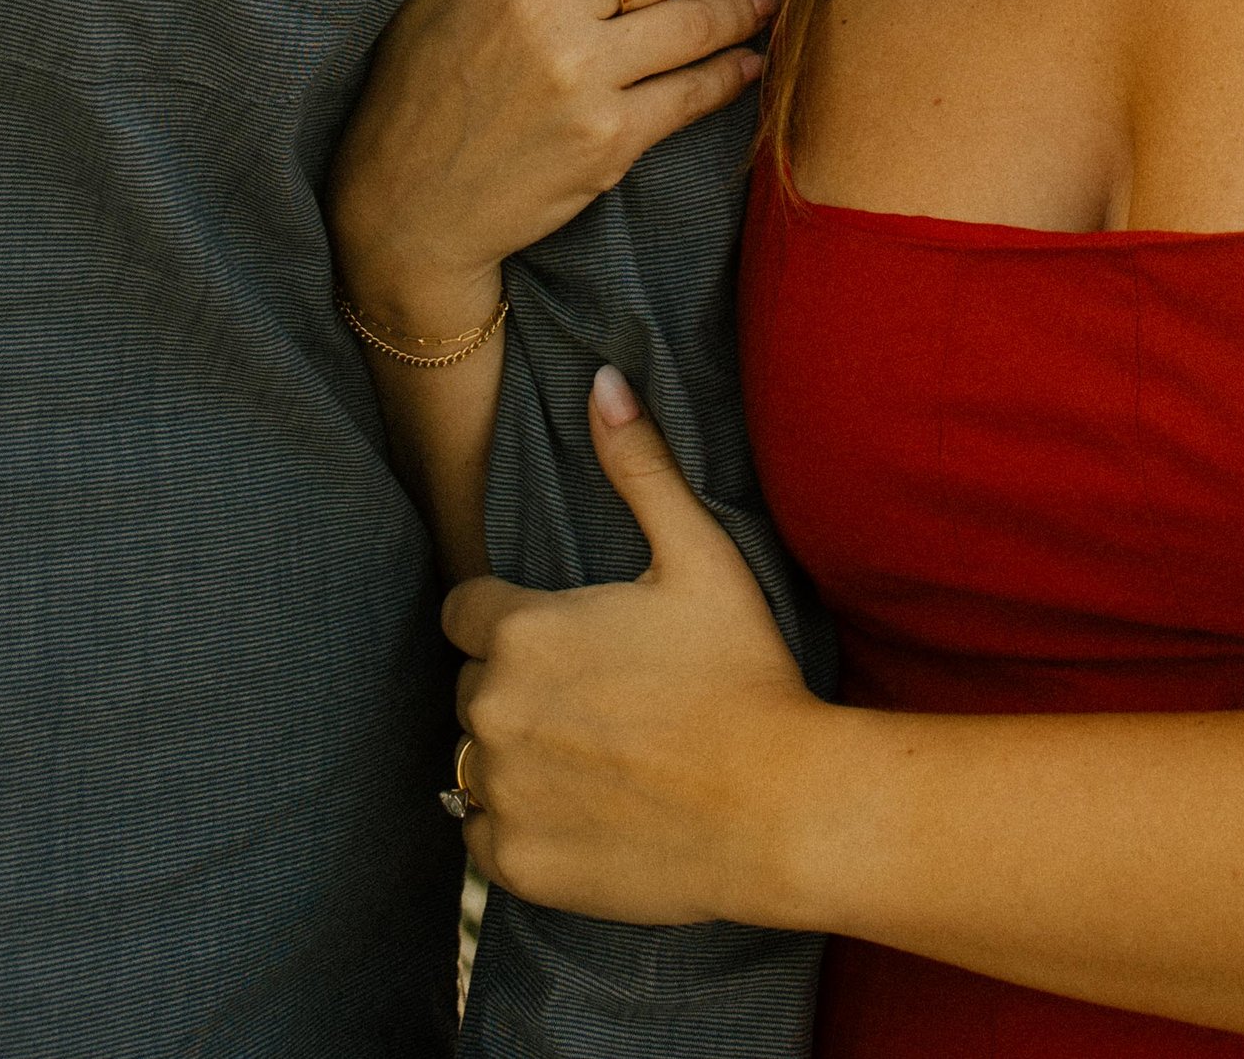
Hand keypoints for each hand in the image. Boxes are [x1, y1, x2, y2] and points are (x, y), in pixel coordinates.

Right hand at [327, 0, 778, 330]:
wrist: (404, 206)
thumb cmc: (422, 76)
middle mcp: (543, 2)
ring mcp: (578, 74)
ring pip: (693, 23)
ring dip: (741, 10)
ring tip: (762, 4)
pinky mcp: (606, 140)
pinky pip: (692, 93)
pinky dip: (731, 74)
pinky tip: (746, 64)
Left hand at [444, 369, 823, 926]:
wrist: (778, 807)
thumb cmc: (743, 673)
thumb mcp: (697, 555)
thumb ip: (639, 466)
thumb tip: (601, 381)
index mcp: (523, 630)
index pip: (465, 611)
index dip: (510, 618)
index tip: (563, 637)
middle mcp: (493, 709)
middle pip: (473, 685)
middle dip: (517, 685)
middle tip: (593, 699)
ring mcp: (500, 792)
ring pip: (474, 760)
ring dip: (514, 755)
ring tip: (590, 756)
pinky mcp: (514, 863)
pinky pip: (480, 835)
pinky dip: (515, 826)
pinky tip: (579, 812)